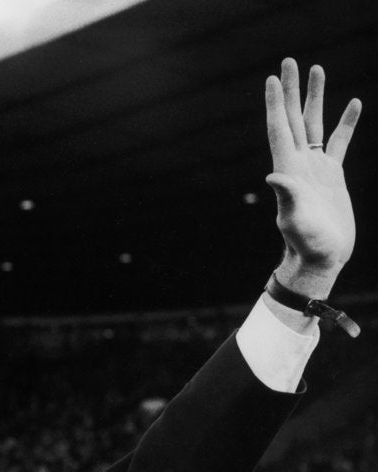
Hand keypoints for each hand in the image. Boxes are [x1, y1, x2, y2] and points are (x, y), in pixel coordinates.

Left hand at [265, 58, 360, 297]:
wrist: (321, 257)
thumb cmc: (307, 242)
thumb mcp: (295, 218)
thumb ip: (287, 197)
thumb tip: (274, 177)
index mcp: (288, 169)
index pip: (279, 129)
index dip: (275, 104)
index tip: (271, 78)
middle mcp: (297, 164)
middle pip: (293, 118)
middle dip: (291, 90)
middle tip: (288, 61)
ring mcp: (314, 168)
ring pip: (314, 124)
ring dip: (315, 98)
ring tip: (317, 69)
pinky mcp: (331, 176)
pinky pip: (338, 142)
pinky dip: (345, 123)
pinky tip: (353, 103)